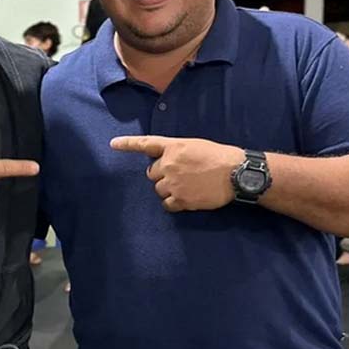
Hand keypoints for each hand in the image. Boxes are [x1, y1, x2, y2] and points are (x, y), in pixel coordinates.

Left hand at [111, 136, 243, 211]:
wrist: (236, 173)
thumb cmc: (219, 157)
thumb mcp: (194, 146)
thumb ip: (176, 152)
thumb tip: (165, 162)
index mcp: (173, 147)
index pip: (146, 144)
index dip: (127, 144)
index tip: (113, 144)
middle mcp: (169, 164)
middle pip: (152, 174)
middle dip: (162, 175)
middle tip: (181, 176)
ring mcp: (174, 183)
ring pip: (159, 190)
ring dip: (168, 189)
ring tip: (188, 186)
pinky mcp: (181, 199)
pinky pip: (167, 205)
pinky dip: (174, 203)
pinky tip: (187, 199)